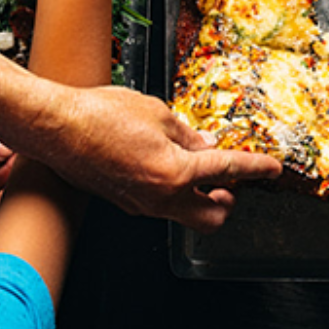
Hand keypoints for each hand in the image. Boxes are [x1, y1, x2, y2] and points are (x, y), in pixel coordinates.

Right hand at [38, 84, 282, 232]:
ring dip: (198, 197)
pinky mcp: (124, 203)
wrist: (55, 128)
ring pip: (185, 215)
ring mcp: (141, 205)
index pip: (228, 171)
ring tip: (193, 167)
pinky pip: (159, 205)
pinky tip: (161, 165)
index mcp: (176, 171)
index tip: (272, 168)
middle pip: (213, 217)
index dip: (256, 168)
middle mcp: (161, 197)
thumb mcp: (155, 111)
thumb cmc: (99, 114)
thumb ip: (186, 132)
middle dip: (228, 200)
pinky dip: (171, 190)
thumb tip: (205, 143)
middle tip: (228, 179)